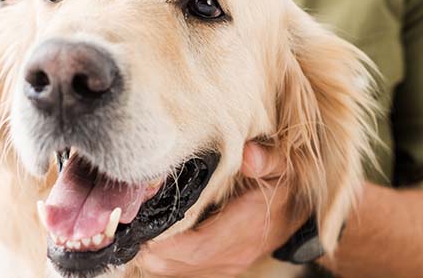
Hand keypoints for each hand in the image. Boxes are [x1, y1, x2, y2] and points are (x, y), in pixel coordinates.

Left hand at [138, 143, 304, 277]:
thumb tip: (249, 156)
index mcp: (244, 230)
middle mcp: (232, 256)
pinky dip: (164, 258)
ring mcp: (224, 266)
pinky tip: (152, 237)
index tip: (140, 224)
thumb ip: (267, 161)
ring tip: (134, 229)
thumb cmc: (286, 188)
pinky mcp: (218, 268)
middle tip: (125, 224)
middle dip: (148, 248)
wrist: (297, 215)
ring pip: (176, 271)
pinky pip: (182, 271)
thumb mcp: (283, 168)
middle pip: (177, 265)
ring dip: (154, 255)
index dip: (164, 242)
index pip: (196, 248)